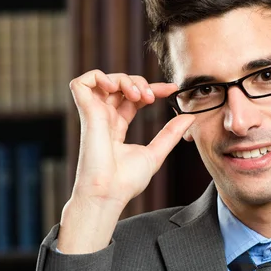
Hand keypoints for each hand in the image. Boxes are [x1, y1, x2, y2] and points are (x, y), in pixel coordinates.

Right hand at [58, 70, 194, 253]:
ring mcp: (94, 115)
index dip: (152, 89)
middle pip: (119, 85)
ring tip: (137, 94)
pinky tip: (115, 87)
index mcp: (117, 126)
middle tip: (151, 97)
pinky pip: (81, 83)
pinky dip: (99, 77)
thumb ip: (171, 133)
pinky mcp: (86, 113)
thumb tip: (189, 117)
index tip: (173, 90)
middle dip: (139, 82)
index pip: (134, 98)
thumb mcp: (156, 152)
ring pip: (103, 79)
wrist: (109, 193)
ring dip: (123, 79)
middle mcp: (104, 118)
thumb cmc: (126, 181)